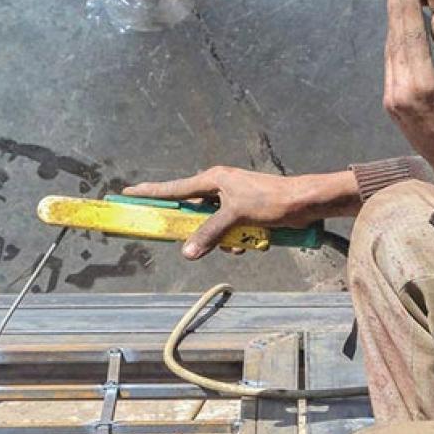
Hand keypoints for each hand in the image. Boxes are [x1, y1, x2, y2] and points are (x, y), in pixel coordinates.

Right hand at [123, 167, 357, 258]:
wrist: (304, 203)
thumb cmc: (271, 201)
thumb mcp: (236, 218)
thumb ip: (210, 235)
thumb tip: (187, 253)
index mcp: (212, 180)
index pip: (173, 188)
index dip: (150, 193)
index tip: (128, 194)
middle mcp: (219, 187)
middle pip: (192, 211)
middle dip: (196, 229)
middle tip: (189, 240)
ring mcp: (232, 199)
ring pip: (212, 225)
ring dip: (222, 239)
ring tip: (240, 243)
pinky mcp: (244, 211)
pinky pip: (229, 231)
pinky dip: (236, 241)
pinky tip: (250, 245)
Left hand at [383, 0, 433, 195]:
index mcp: (421, 84)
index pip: (410, 35)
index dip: (406, 6)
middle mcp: (399, 91)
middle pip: (394, 40)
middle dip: (394, 9)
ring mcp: (391, 99)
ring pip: (389, 53)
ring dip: (392, 25)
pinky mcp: (389, 105)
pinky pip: (390, 68)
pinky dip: (393, 46)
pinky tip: (396, 29)